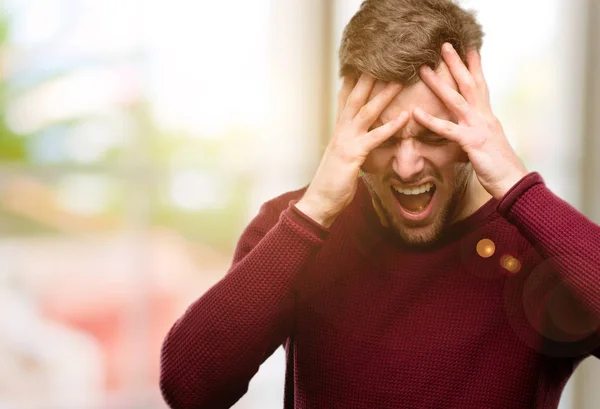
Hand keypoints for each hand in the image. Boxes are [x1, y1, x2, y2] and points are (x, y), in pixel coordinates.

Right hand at [296, 74, 408, 226]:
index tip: (366, 62)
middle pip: (355, 96)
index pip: (346, 98)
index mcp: (339, 130)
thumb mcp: (342, 157)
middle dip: (369, 77)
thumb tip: (361, 137)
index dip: (355, 79)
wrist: (320, 201)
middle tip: (384, 58)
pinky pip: (375, 137)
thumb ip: (352, 143)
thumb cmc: (333, 182)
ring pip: (366, 111)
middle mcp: (341, 130)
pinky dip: (391, 126)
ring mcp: (346, 141)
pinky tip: (405, 116)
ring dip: (383, 95)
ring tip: (399, 80)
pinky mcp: (353, 155)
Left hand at [413, 43, 527, 199]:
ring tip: (424, 70)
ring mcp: (479, 128)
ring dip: (439, 84)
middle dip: (457, 63)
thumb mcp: (488, 142)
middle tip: (445, 45)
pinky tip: (416, 112)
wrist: (512, 182)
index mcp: (488, 116)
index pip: (481, 85)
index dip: (475, 66)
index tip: (468, 48)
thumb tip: (468, 125)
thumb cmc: (498, 165)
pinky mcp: (472, 143)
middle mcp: (484, 117)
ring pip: (457, 100)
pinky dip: (431, 120)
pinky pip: (448, 129)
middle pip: (470, 83)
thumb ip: (477, 129)